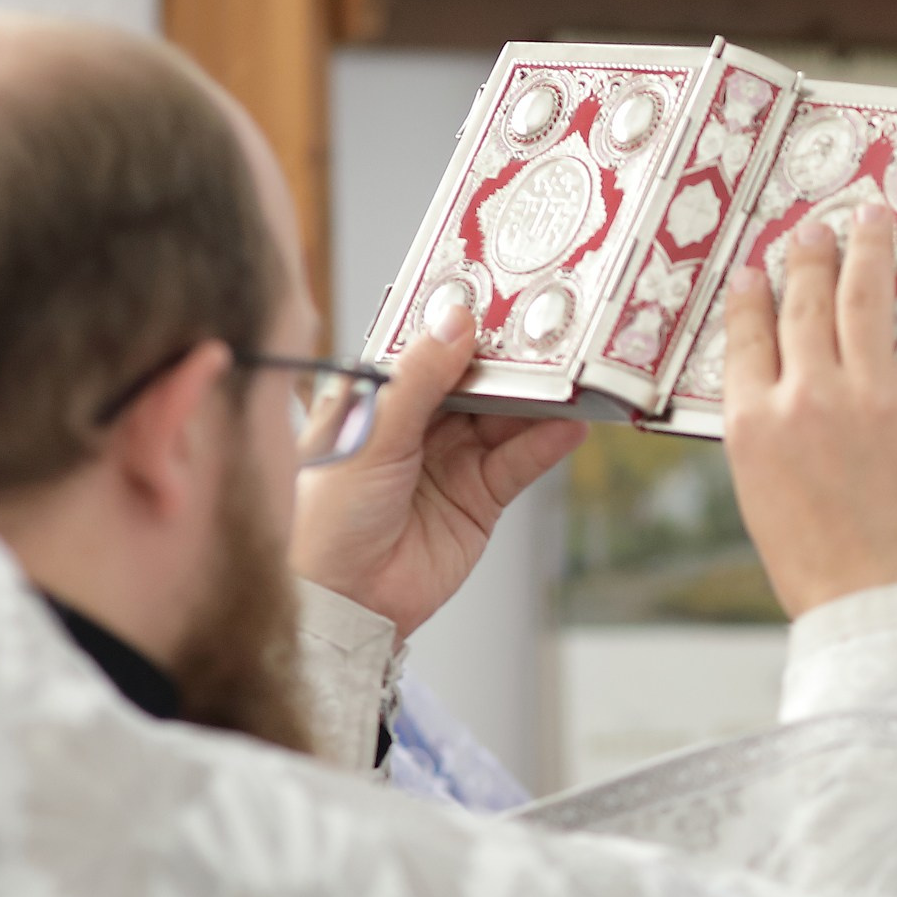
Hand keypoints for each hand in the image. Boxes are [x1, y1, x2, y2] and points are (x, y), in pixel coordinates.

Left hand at [290, 307, 585, 638]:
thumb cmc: (325, 517)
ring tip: (572, 377)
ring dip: (537, 399)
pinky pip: (519, 462)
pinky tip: (570, 425)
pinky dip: (546, 444)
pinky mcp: (480, 498)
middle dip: (510, 359)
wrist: (343, 602)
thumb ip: (419, 378)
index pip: (427, 349)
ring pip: (504, 418)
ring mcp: (451, 460)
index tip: (500, 294)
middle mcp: (416, 425)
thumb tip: (456, 320)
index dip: (461, 323)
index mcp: (376, 398)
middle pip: (475, 380)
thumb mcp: (371, 433)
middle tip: (551, 332)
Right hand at [721, 204, 896, 617]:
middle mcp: (806, 396)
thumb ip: (771, 427)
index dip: (755, 291)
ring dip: (874, 250)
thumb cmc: (818, 560)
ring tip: (880, 223)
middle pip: (805, 299)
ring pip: (868, 296)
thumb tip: (792, 380)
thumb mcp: (763, 489)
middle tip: (822, 225)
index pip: (747, 331)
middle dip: (813, 251)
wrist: (874, 605)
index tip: (762, 267)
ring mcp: (870, 397)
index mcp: (753, 419)